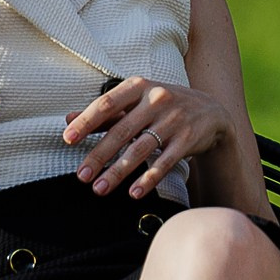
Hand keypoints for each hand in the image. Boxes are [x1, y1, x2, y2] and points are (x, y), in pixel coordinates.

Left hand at [65, 76, 234, 197]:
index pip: (106, 104)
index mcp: (139, 87)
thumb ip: (105, 112)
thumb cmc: (164, 106)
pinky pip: (164, 162)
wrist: (211, 112)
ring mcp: (173, 120)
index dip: (86, 122)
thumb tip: (68, 119)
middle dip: (99, 155)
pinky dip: (148, 179)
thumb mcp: (137, 102)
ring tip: (99, 188)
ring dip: (118, 172)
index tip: (68, 139)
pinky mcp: (187, 140)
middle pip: (121, 131)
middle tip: (82, 176)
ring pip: (140, 149)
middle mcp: (156, 100)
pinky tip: (134, 192)